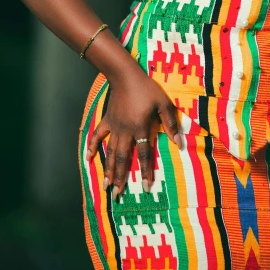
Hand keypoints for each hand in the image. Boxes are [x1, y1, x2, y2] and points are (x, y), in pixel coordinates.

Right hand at [85, 67, 181, 198]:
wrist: (126, 75)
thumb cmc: (147, 89)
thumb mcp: (164, 103)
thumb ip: (171, 123)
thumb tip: (180, 142)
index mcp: (140, 128)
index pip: (144, 154)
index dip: (146, 172)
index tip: (147, 187)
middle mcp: (125, 131)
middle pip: (122, 159)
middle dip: (121, 178)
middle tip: (118, 194)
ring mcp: (114, 126)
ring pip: (110, 152)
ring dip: (108, 170)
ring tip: (106, 186)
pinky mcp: (107, 120)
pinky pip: (98, 136)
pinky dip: (92, 147)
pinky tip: (88, 159)